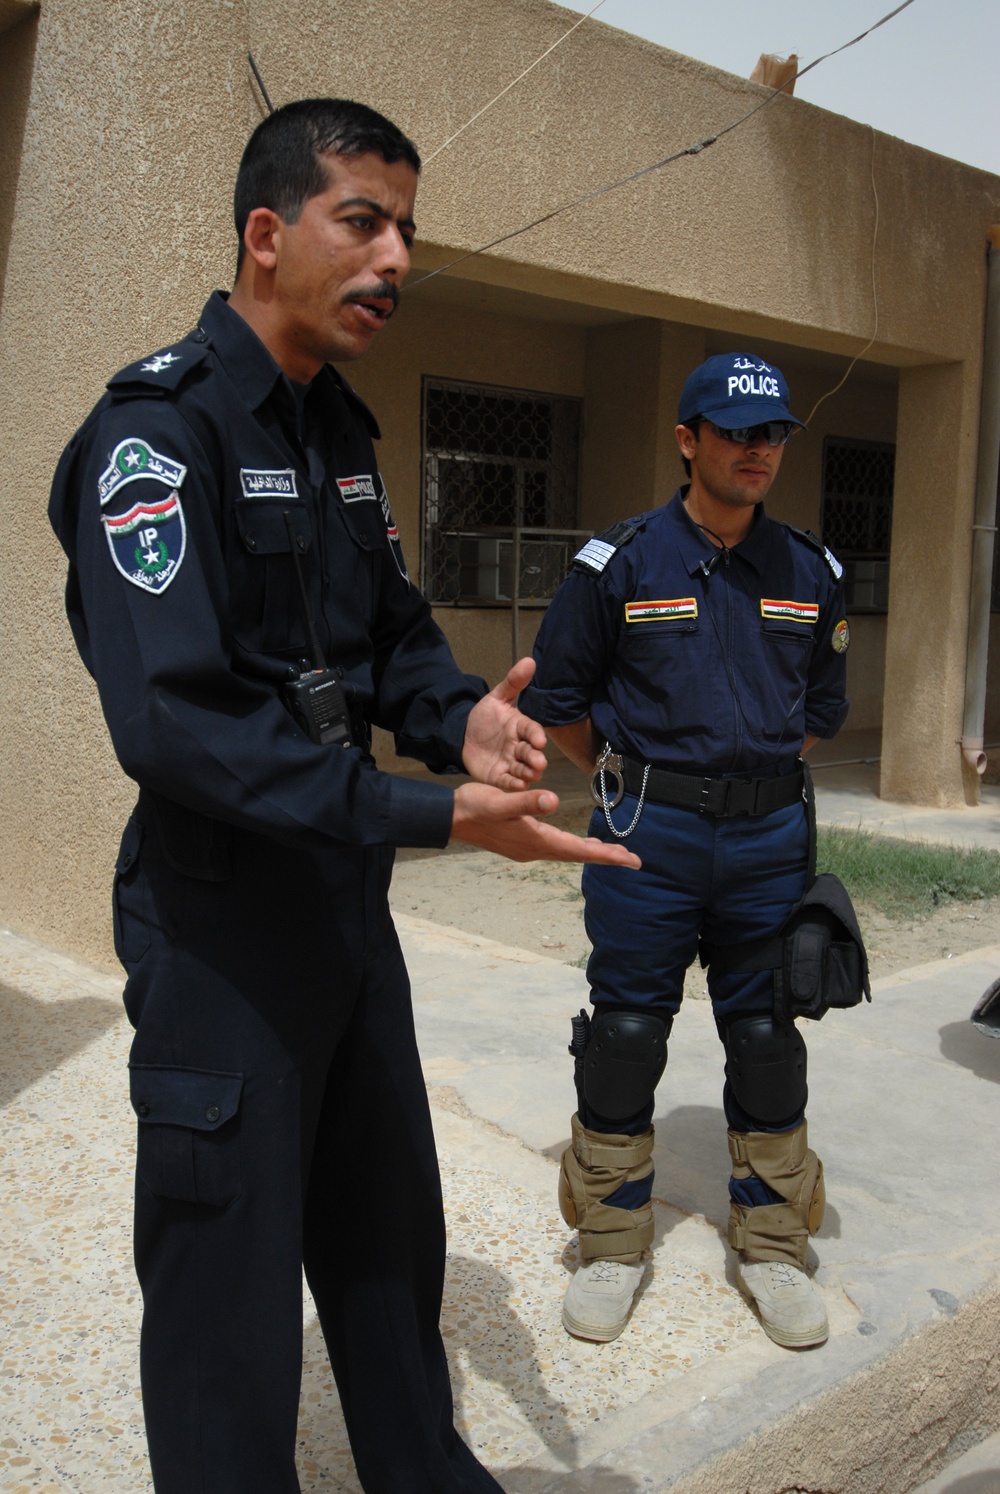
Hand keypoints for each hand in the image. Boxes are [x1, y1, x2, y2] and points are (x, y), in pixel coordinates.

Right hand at [451, 782, 641, 866]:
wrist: (450, 818)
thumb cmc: (475, 807)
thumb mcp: (501, 801)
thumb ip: (528, 802)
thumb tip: (553, 801)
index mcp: (535, 840)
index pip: (579, 850)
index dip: (607, 856)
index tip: (632, 861)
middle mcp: (535, 848)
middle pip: (577, 854)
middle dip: (606, 857)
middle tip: (633, 860)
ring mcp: (527, 847)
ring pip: (567, 852)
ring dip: (590, 853)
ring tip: (611, 853)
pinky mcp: (521, 842)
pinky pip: (556, 848)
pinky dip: (573, 847)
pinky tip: (576, 843)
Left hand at [462, 657, 548, 790]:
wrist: (463, 735)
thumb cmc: (485, 717)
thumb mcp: (496, 698)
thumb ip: (513, 682)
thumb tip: (529, 660)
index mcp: (520, 727)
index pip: (531, 730)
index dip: (535, 735)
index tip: (539, 740)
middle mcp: (519, 746)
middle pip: (529, 752)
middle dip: (535, 757)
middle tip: (539, 762)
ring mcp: (510, 762)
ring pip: (523, 769)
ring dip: (528, 773)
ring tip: (532, 775)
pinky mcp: (499, 776)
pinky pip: (508, 782)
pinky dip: (514, 784)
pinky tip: (518, 787)